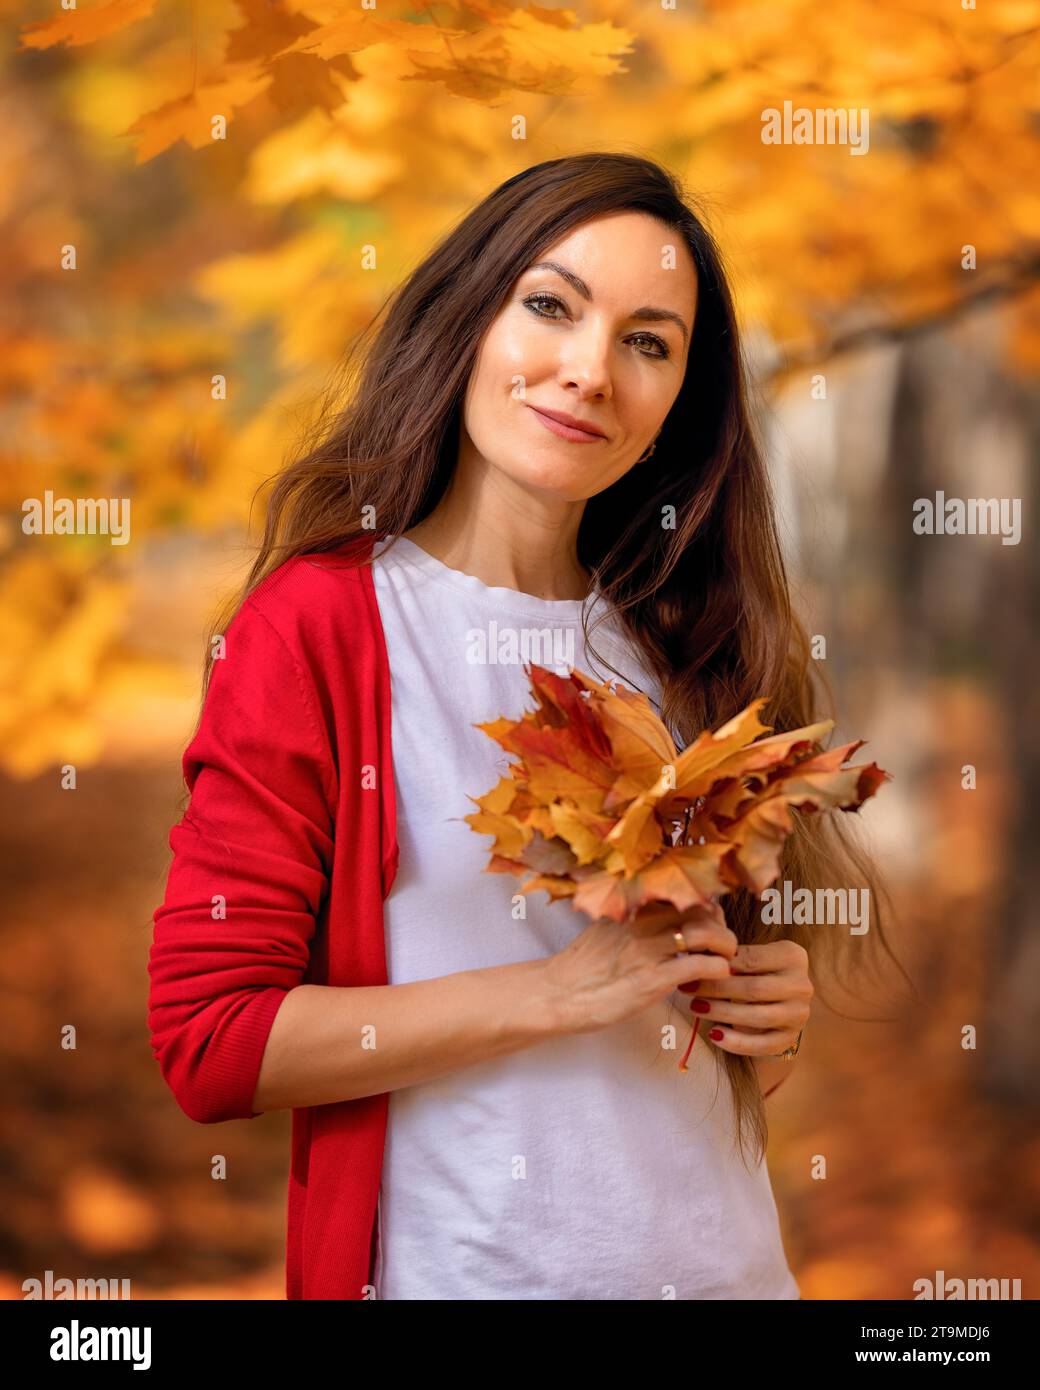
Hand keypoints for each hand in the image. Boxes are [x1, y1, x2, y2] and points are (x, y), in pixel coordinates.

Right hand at [543, 899, 737, 1035]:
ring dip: (725, 945)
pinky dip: (716, 968)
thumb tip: (661, 915)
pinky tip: (717, 973)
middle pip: (699, 908)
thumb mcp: (606, 927)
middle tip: (724, 941)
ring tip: (726, 957)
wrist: (556, 993)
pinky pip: (697, 965)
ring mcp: (647, 950)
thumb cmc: (580, 966)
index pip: (682, 891)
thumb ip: (634, 917)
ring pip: (705, 933)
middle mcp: (641, 921)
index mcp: (631, 906)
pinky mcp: (651, 980)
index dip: (705, 904)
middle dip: (720, 924)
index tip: (712, 918)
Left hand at [680, 939, 811, 1056]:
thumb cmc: (753, 971)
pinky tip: (714, 1034)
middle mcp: (801, 985)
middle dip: (716, 990)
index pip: (751, 959)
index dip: (720, 964)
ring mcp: (799, 1014)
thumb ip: (730, 954)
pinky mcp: (791, 1038)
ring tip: (696, 1007)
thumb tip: (694, 952)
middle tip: (688, 989)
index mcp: (793, 956)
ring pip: (758, 1016)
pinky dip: (737, 1042)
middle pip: (754, 989)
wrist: (775, 1000)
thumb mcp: (748, 956)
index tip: (692, 965)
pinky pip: (763, 1045)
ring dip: (722, 1013)